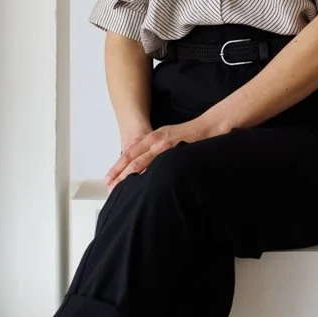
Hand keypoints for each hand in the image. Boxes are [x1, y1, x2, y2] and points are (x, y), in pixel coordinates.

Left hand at [104, 117, 218, 191]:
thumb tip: (144, 164)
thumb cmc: (188, 135)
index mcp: (152, 137)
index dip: (117, 166)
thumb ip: (154, 148)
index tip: (109, 177)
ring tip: (120, 189)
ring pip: (141, 163)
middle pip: (132, 160)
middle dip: (119, 174)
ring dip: (129, 177)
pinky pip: (158, 166)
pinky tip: (142, 186)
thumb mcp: (166, 137)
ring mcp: (164, 147)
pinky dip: (148, 176)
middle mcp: (155, 142)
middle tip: (110, 187)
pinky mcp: (174, 152)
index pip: (129, 153)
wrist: (208, 127)